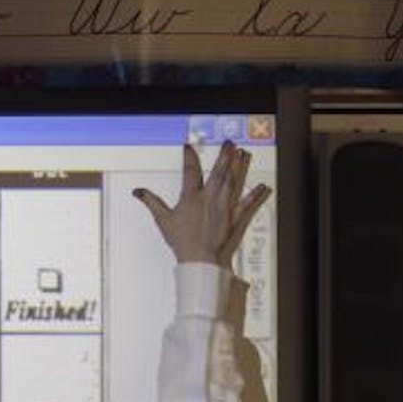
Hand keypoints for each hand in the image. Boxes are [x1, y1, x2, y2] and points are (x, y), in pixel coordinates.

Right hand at [134, 141, 270, 267]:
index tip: (189, 146)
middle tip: (229, 143)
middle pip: (219, 171)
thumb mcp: (163, 220)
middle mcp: (210, 198)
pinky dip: (256, 194)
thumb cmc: (182, 241)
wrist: (201, 258)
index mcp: (191, 198)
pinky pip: (248, 203)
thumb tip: (139, 192)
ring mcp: (225, 206)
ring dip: (240, 166)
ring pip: (234, 181)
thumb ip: (152, 202)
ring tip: (244, 154)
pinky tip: (263, 186)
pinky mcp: (235, 216)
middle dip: (224, 155)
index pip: (190, 171)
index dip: (189, 156)